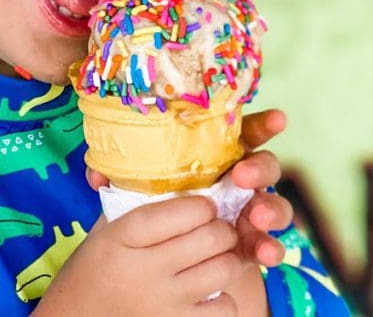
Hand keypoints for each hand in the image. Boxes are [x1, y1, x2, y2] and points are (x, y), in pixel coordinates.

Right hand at [35, 196, 243, 315]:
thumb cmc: (92, 269)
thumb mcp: (103, 231)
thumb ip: (131, 203)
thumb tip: (167, 170)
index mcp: (122, 238)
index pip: (176, 213)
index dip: (201, 205)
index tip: (205, 204)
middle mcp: (144, 272)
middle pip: (208, 239)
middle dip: (222, 227)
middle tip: (217, 227)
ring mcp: (162, 304)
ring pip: (223, 270)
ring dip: (228, 258)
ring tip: (218, 255)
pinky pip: (225, 308)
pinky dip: (224, 297)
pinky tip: (211, 290)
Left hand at [85, 108, 292, 268]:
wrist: (162, 251)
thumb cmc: (156, 205)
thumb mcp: (138, 187)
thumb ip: (120, 176)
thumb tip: (94, 175)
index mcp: (216, 155)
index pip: (244, 133)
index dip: (263, 124)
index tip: (278, 119)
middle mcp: (240, 180)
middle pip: (265, 165)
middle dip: (261, 168)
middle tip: (243, 176)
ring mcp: (250, 211)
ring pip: (275, 204)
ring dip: (271, 208)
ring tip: (257, 218)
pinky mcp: (252, 243)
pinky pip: (270, 243)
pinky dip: (272, 248)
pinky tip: (266, 253)